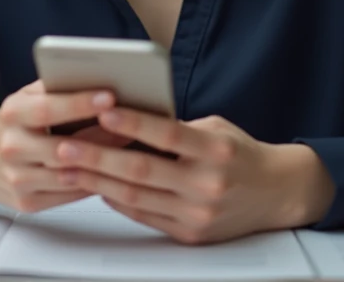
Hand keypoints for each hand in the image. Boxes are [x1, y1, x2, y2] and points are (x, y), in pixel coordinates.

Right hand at [0, 80, 131, 212]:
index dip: (80, 104)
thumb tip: (101, 77)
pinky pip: (69, 195)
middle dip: (103, 138)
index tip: (110, 96)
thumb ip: (56, 88)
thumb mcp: (26, 97)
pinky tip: (114, 172)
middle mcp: (11, 147)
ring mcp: (17, 179)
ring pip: (70, 176)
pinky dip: (94, 183)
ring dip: (104, 164)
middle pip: (64, 148)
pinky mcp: (26, 202)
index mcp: (12, 114)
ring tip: (133, 149)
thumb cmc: (14, 120)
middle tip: (136, 128)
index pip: (48, 109)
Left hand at [55, 109, 336, 243]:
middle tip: (65, 147)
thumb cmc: (242, 153)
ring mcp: (198, 213)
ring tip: (68, 168)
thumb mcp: (216, 129)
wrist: (278, 193)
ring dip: (98, 182)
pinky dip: (118, 201)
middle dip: (98, 158)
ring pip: (137, 197)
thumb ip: (178, 128)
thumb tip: (130, 118)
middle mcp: (207, 184)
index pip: (168, 134)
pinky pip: (145, 216)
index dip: (134, 122)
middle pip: (143, 170)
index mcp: (216, 151)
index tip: (103, 110)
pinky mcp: (191, 234)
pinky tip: (97, 187)